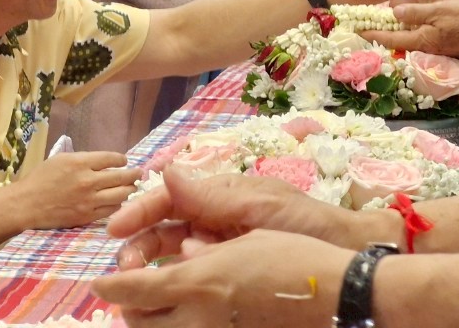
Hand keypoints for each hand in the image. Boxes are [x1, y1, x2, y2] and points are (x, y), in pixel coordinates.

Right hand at [14, 151, 141, 229]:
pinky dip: (118, 204)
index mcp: (80, 162)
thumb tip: (104, 162)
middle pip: (122, 177)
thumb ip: (84, 160)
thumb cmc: (41, 179)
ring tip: (131, 188)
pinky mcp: (87, 217)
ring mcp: (89, 200)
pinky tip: (117, 201)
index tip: (124, 161)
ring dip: (129, 190)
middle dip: (133, 174)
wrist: (26, 205)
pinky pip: (112, 210)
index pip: (112, 158)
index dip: (122, 159)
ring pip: (121, 195)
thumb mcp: (61, 159)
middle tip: (138, 174)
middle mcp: (87, 180)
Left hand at [94, 229, 351, 327]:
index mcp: (199, 281)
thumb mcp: (246, 237)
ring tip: (157, 306)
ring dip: (152, 321)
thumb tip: (181, 255)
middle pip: (141, 323)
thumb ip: (205, 251)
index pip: (134, 290)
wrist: (339, 295)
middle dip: (127, 310)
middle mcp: (200, 316)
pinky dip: (181, 325)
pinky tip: (191, 314)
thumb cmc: (296, 254)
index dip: (111, 286)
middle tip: (129, 294)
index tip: (98, 283)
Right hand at [106, 170, 377, 263]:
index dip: (138, 211)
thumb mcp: (257, 207)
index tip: (113, 229)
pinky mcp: (229, 270)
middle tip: (124, 268)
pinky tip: (172, 289)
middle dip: (139, 244)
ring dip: (153, 265)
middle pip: (164, 228)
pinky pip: (195, 273)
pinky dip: (178, 279)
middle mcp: (214, 217)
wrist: (345, 254)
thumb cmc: (305, 223)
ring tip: (141, 283)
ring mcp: (221, 245)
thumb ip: (210, 195)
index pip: (168, 198)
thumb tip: (164, 170)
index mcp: (219, 194)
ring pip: (174, 253)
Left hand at [363, 0, 458, 55]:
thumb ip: (414, 9)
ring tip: (383, 17)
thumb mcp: (439, 6)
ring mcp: (440, 43)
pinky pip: (426, 31)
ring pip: (413, 34)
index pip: (390, 37)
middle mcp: (429, 45)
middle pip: (400, 37)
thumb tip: (392, 10)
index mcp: (423, 39)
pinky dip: (415, 24)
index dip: (372, 32)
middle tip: (365, 21)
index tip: (355, 29)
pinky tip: (412, 13)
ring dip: (398, 27)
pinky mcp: (449, 38)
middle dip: (383, 30)